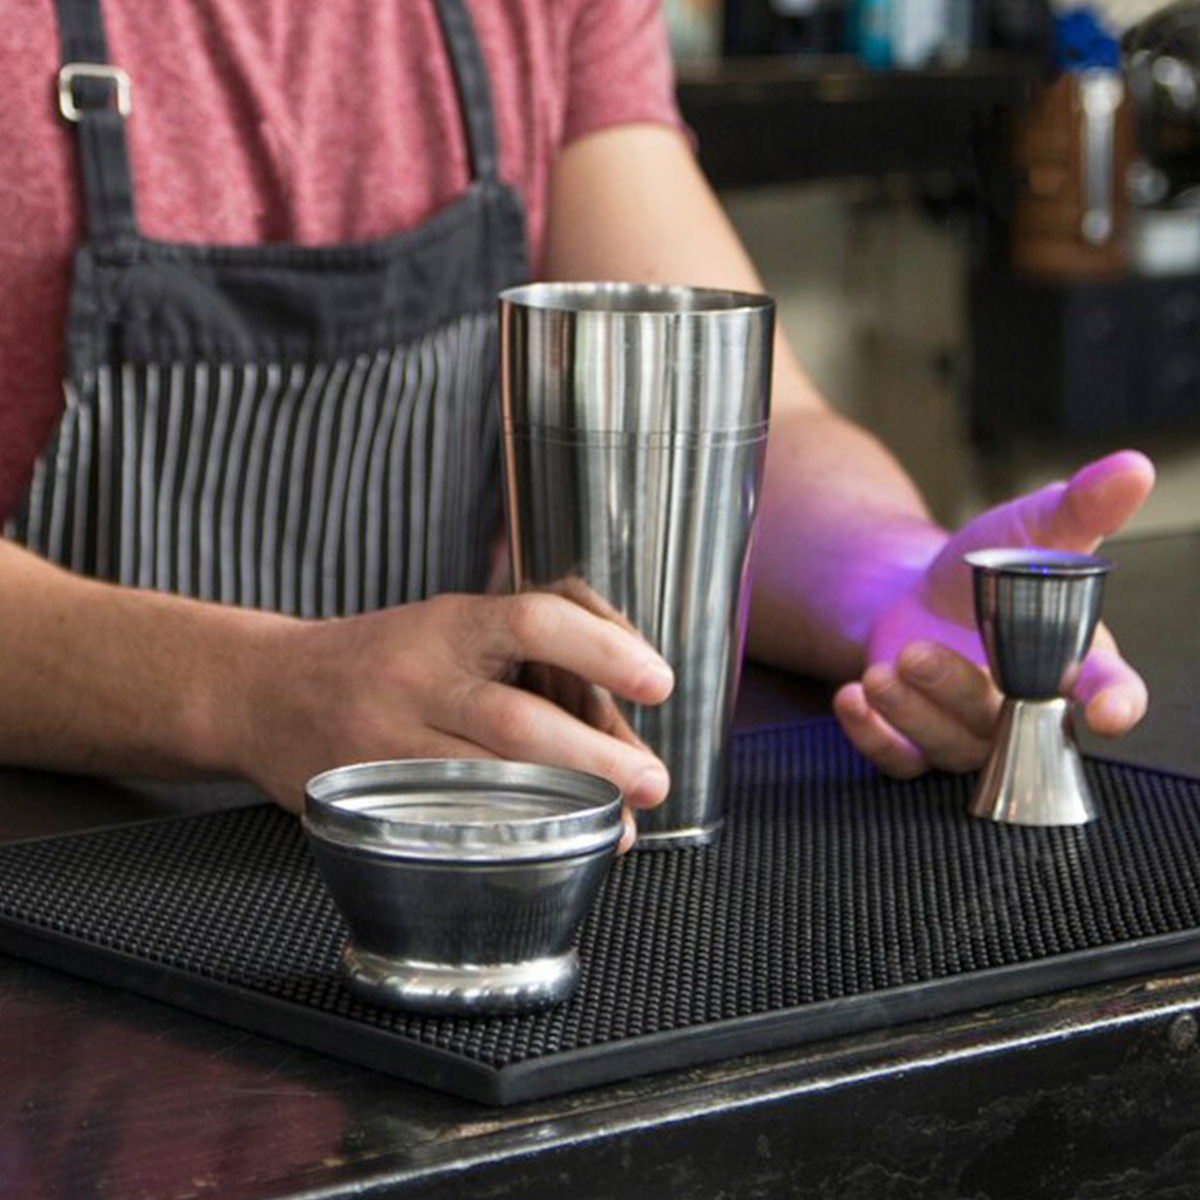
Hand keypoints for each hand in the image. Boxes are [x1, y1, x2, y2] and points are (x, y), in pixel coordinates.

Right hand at [228, 592, 673, 849]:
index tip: (658, 681)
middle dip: (597, 758)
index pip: (534, 618)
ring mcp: (386, 742)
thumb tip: (621, 700)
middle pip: (517, 721)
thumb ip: (531, 648)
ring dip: (564, 809)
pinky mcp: (367, 797)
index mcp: (449, 623)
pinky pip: (447, 823)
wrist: (265, 692)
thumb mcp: (450, 624)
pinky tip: (547, 849)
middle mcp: (417, 677)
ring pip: (485, 782)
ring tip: (619, 824)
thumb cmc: (381, 657)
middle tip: (651, 780)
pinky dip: (506, 839)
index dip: (603, 646)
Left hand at [832, 450, 1155, 776]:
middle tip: (918, 653)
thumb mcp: (1031, 529)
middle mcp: (1028, 709)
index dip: (1115, 703)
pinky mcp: (919, 743)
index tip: (1107, 711)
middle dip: (958, 690)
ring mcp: (971, 732)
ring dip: (911, 709)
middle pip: (1008, 721)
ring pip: (951, 744)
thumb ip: (1080, 510)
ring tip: (881, 668)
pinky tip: (852, 698)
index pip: (1111, 690)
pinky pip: (900, 760)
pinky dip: (872, 734)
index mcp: (1073, 661)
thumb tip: (1133, 468)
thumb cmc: (991, 566)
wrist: (922, 591)